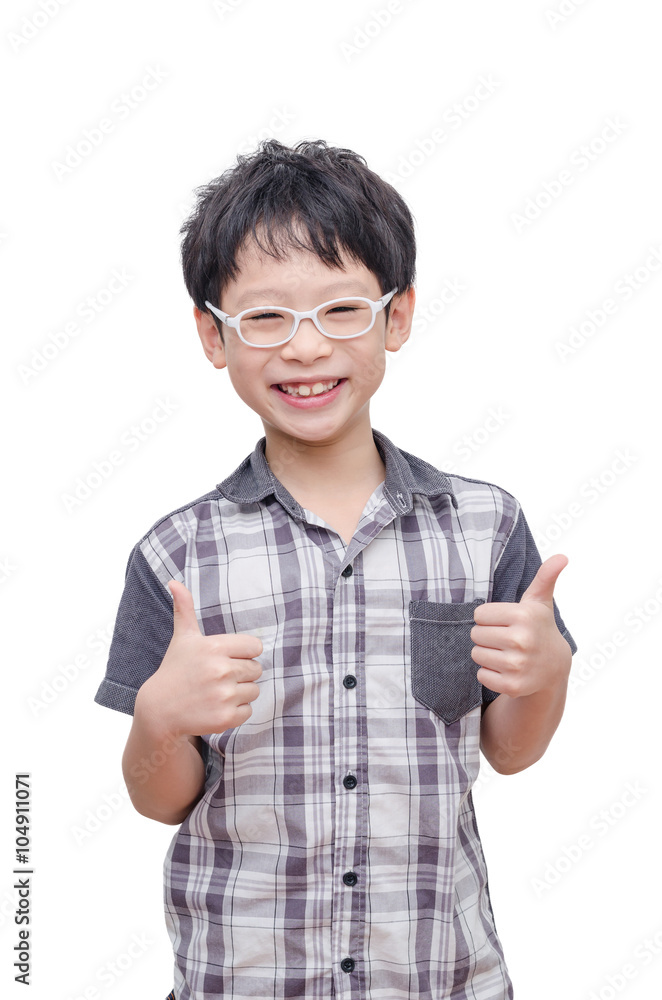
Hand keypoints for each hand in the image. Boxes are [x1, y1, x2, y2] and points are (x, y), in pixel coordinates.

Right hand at [136, 579, 263, 737]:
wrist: (160, 711)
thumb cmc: (175, 670)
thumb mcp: (182, 638)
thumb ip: (184, 609)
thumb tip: (174, 582)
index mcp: (214, 647)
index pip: (255, 647)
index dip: (243, 653)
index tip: (226, 658)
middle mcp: (221, 670)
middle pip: (256, 669)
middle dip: (241, 673)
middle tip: (219, 678)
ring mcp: (224, 695)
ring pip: (254, 690)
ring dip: (240, 693)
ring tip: (217, 692)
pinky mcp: (226, 717)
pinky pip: (249, 710)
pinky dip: (236, 711)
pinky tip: (217, 707)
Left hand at [470, 554, 571, 697]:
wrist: (554, 667)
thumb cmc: (539, 627)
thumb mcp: (540, 601)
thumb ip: (545, 577)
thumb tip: (562, 556)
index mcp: (523, 616)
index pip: (479, 614)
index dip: (489, 618)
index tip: (506, 622)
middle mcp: (521, 641)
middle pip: (475, 634)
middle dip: (487, 636)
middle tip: (506, 638)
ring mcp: (517, 666)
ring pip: (476, 655)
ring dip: (487, 654)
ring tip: (507, 653)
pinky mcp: (512, 686)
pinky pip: (481, 675)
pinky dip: (490, 673)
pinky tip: (507, 669)